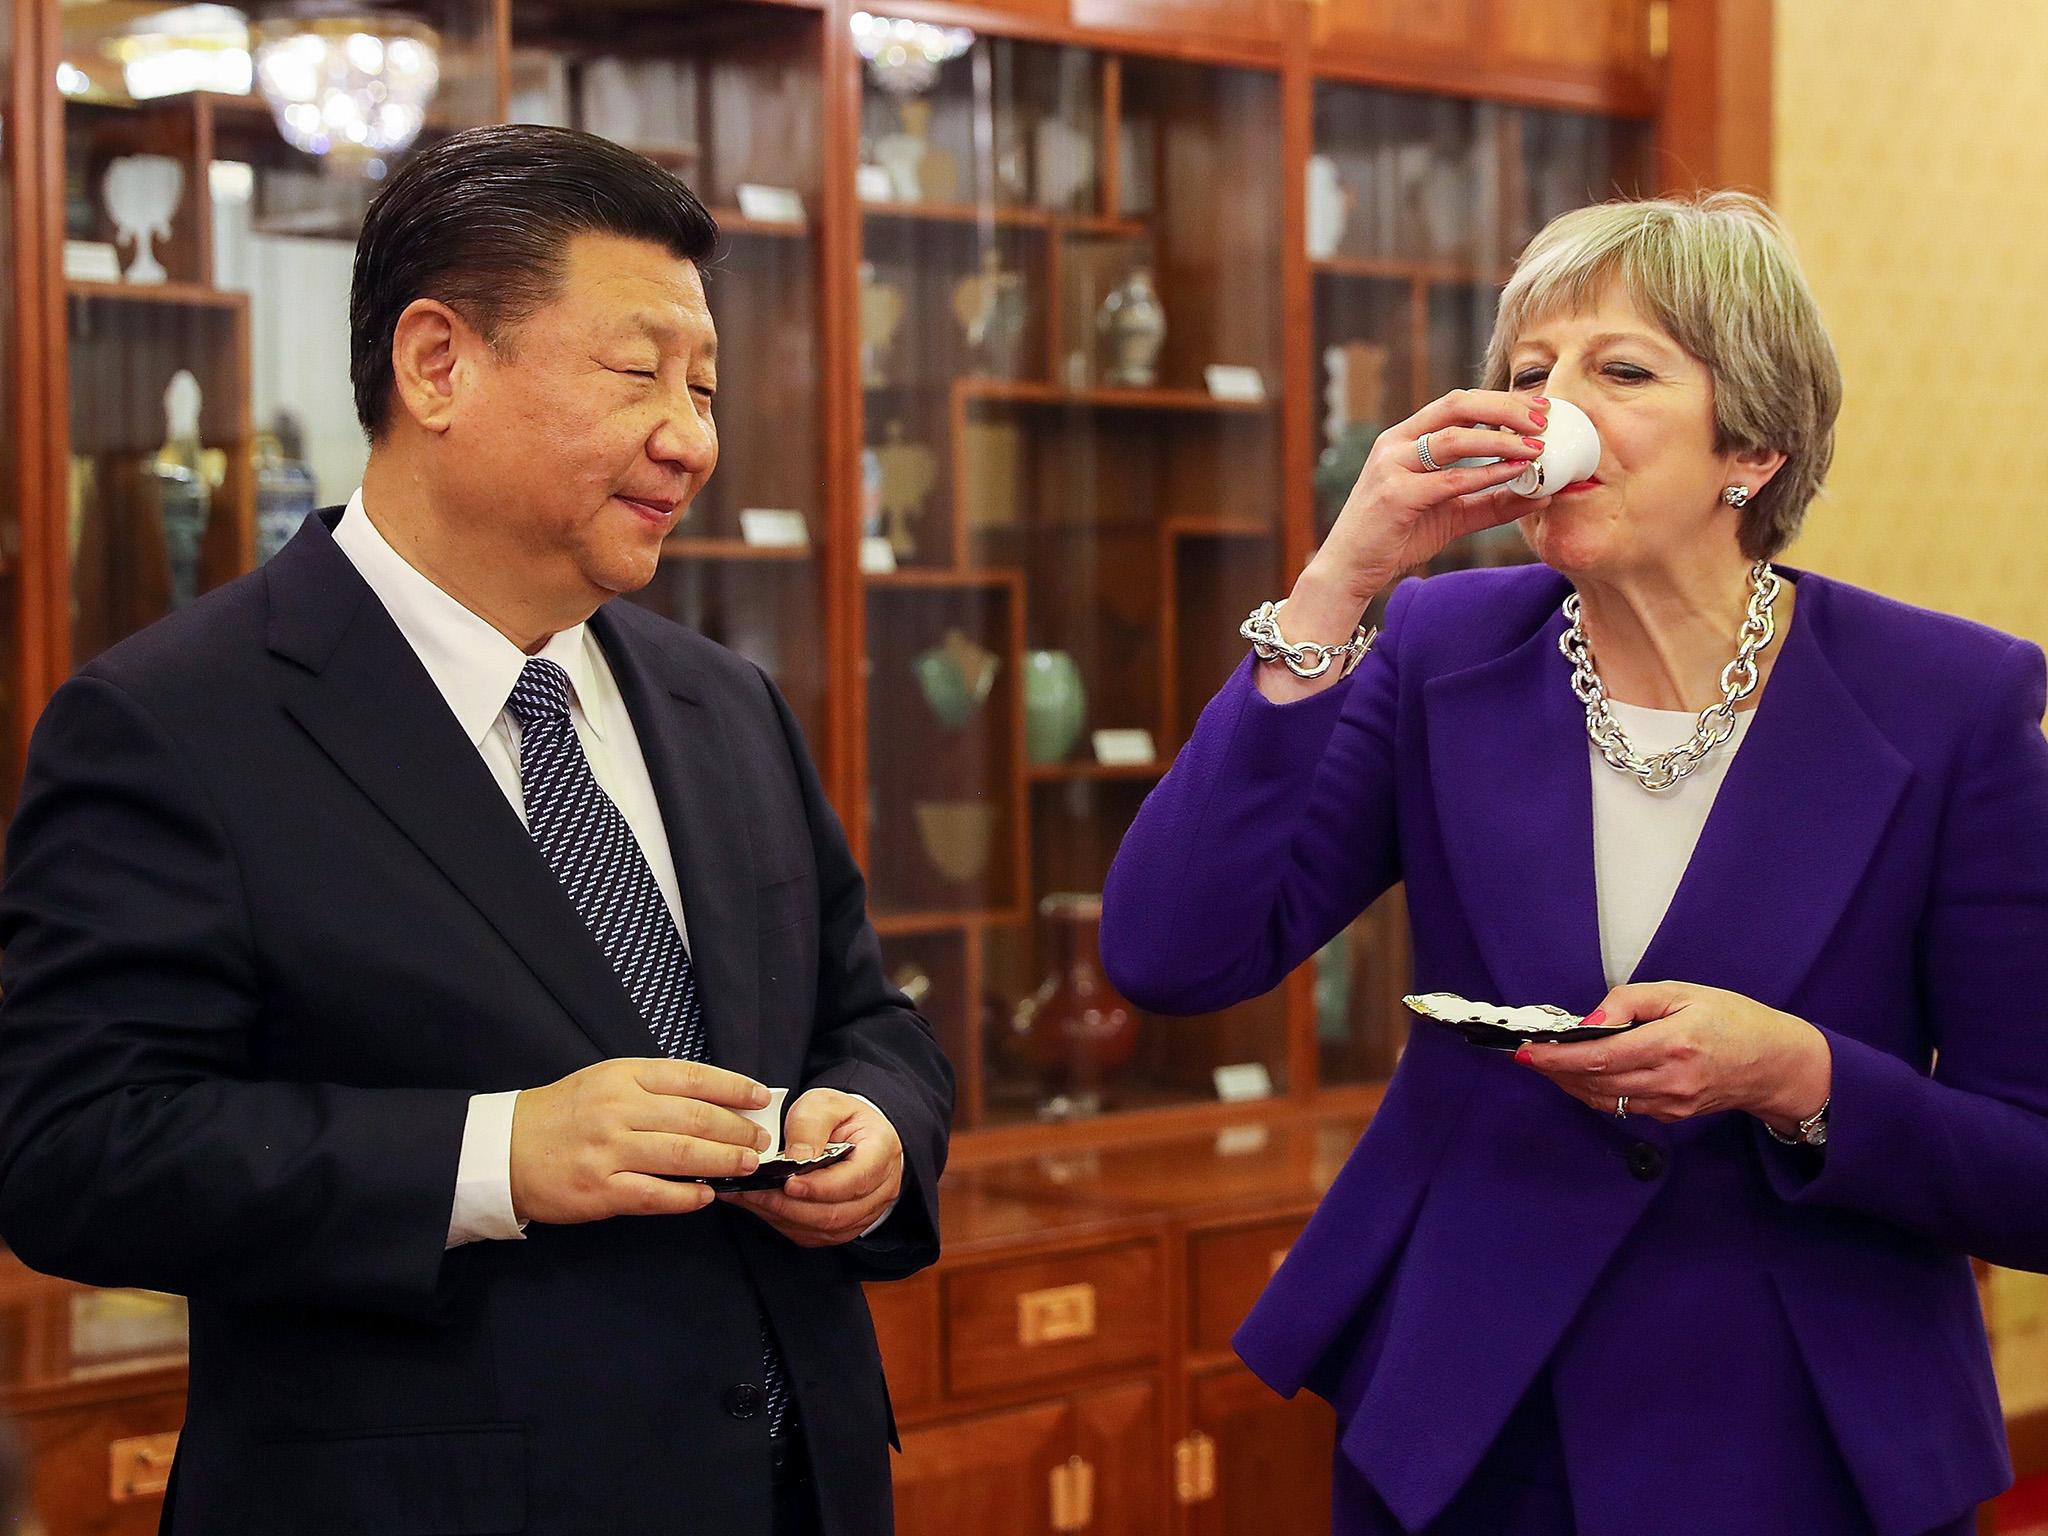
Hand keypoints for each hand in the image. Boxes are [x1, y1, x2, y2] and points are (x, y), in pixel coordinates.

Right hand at [510, 1059, 773, 1224]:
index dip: (733, 1088)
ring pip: (682, 1155)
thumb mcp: (605, 1082)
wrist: (504, 1150)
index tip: (761, 1097)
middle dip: (737, 1130)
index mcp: (623, 1076)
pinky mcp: (600, 1189)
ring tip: (749, 1165)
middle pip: (695, 1118)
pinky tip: (707, 1195)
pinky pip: (655, 1194)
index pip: (692, 1077)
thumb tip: (714, 1100)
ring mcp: (609, 1150)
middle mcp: (618, 1109)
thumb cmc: (563, 1113)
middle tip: (761, 1140)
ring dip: (724, 1161)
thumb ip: (654, 1089)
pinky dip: (687, 1196)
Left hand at [719, 1088, 903, 1248]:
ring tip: (751, 1196)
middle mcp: (879, 1189)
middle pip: (836, 1213)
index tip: (788, 1183)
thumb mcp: (826, 1103)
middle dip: (790, 1205)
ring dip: (782, 1216)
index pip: (856, 1180)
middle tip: (756, 1190)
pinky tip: (761, 1205)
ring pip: (821, 1229)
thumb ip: (811, 1123)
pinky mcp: (842, 1228)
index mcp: (882, 1153)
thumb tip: (796, 1157)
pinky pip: (812, 1235)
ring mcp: (863, 1213)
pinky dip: (783, 1223)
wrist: (851, 1133)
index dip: (820, 1187)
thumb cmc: (841, 1118)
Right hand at [1307, 388, 1553, 606]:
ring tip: (1536, 447)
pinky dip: (1487, 474)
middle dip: (1505, 408)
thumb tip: (1541, 494)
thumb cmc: (1395, 537)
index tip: (1540, 410)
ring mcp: (1392, 466)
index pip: (1457, 403)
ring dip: (1501, 439)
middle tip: (1544, 419)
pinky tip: (1515, 474)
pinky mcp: (1395, 495)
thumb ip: (1490, 501)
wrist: (1348, 569)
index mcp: (1406, 438)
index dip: (1501, 402)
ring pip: (1455, 438)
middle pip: (1457, 405)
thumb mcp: (1450, 514)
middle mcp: (1396, 443)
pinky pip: (1450, 479)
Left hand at [1513, 981, 1832, 1130]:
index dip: (1556, 1057)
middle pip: (1594, 1082)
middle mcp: (1669, 1081)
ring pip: (1603, 1099)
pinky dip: (1593, 1091)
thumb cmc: (1732, 1020)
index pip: (1599, 1057)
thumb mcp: (1682, 992)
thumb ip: (1630, 1001)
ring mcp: (1670, 1104)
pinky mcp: (1671, 1116)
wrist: (1776, 1063)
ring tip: (1545, 1063)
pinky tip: (1580, 1074)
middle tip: (1526, 1053)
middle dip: (1553, 1070)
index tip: (1526, 1050)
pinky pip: (1621, 1106)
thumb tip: (1589, 1020)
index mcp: (1672, 1044)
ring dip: (1568, 1083)